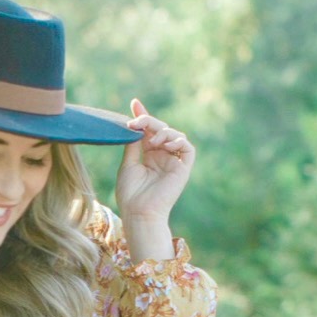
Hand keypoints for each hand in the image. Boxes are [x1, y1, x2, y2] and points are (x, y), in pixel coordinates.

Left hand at [117, 98, 195, 225]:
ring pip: (175, 135)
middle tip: (136, 122)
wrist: (139, 213)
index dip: (143, 116)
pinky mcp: (183, 169)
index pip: (149, 131)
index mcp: (149, 156)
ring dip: (163, 131)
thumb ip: (133, 144)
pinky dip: (178, 141)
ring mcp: (173, 162)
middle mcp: (162, 157)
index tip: (134, 103)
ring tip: (151, 140)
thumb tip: (134, 125)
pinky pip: (187, 149)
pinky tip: (165, 143)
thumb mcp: (128, 164)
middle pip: (161, 129)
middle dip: (149, 122)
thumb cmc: (130, 194)